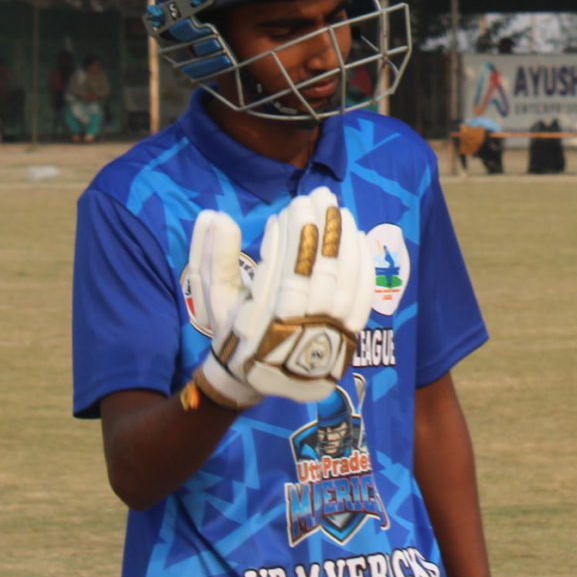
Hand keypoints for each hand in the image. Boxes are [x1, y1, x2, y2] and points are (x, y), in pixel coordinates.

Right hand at [179, 190, 373, 409]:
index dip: (294, 233)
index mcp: (265, 320)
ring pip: (344, 280)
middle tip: (320, 196)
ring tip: (339, 211)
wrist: (258, 380)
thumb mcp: (214, 299)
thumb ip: (214, 258)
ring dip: (344, 241)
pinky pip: (361, 298)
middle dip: (323, 227)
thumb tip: (215, 216)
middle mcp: (301, 328)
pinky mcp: (347, 337)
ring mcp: (328, 334)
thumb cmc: (234, 333)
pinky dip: (362, 267)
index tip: (295, 206)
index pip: (286, 267)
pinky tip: (358, 239)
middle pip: (320, 269)